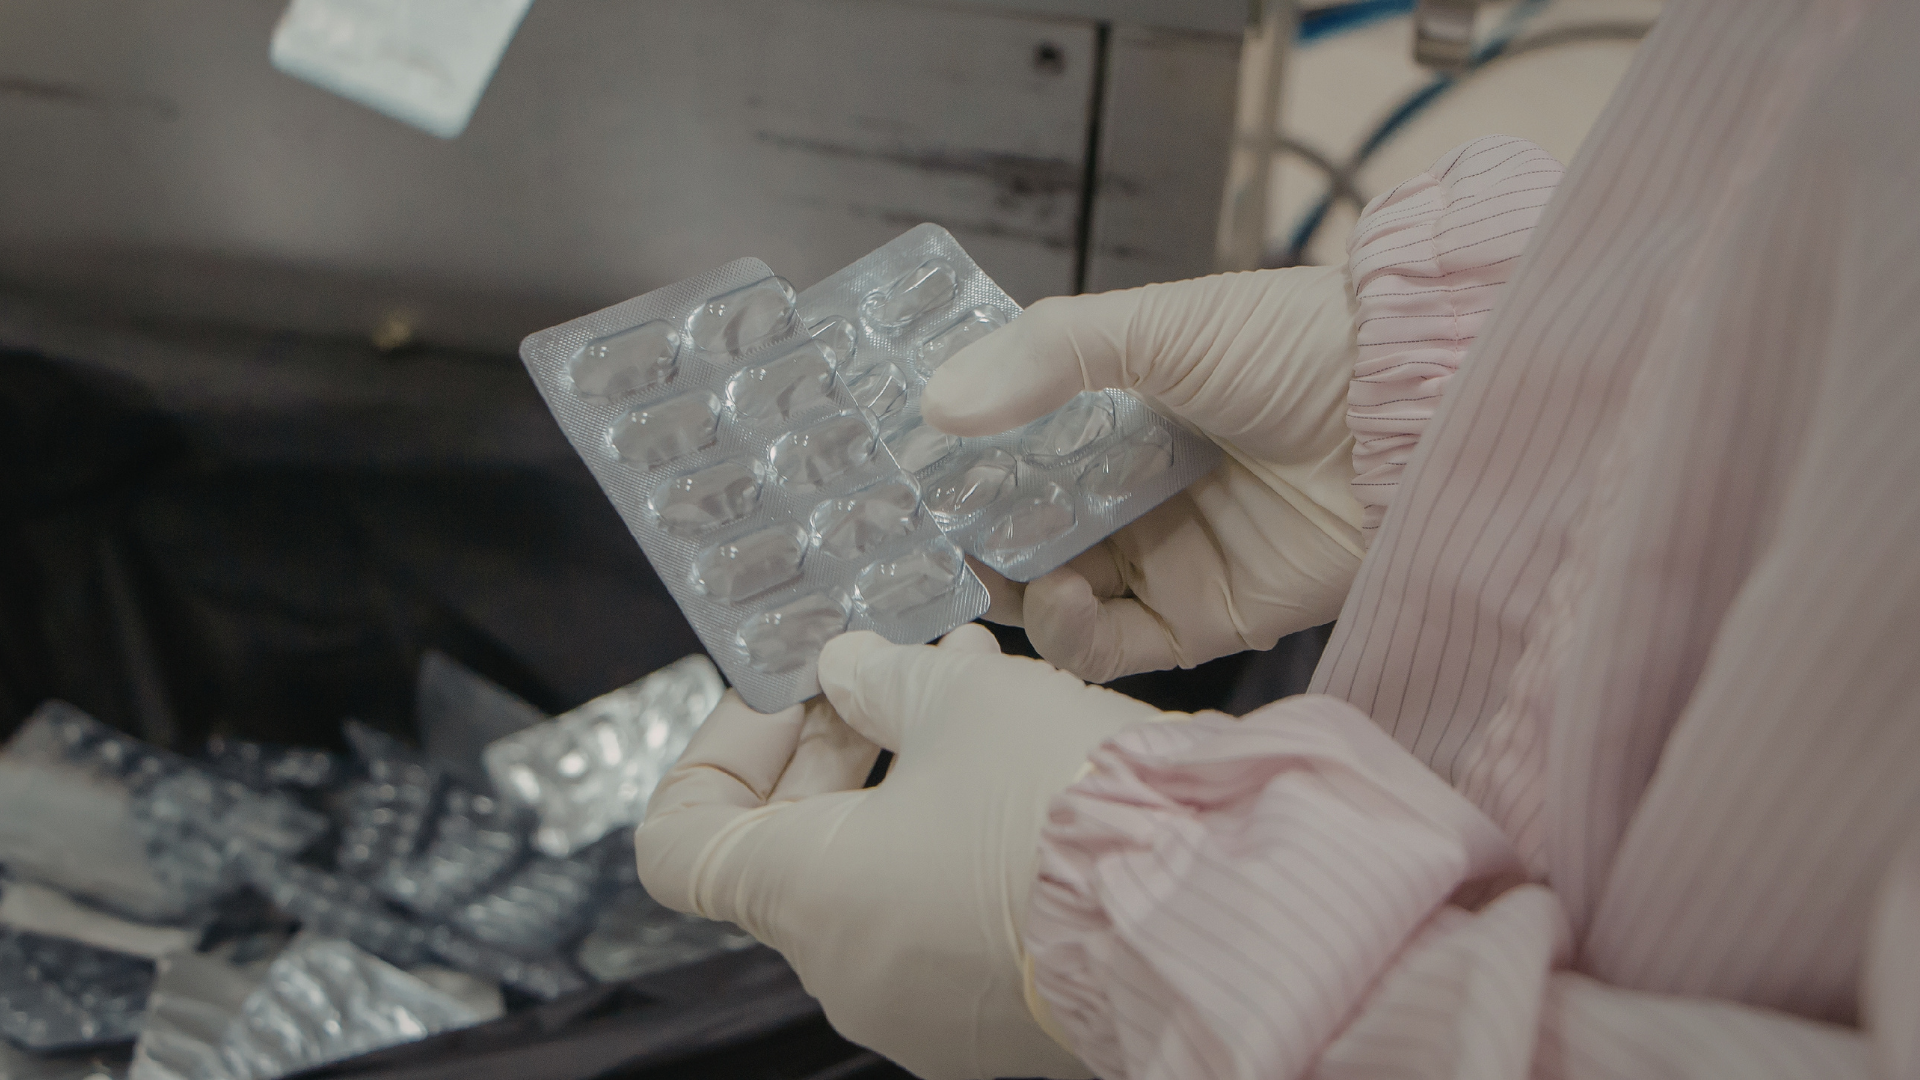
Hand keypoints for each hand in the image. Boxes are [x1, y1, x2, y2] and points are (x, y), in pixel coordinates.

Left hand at [633, 625, 1172, 1078]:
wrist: (1219, 911)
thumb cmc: (1072, 804)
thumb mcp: (966, 703)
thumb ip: (882, 681)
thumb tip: (848, 670)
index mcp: (809, 898)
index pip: (681, 847)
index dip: (720, 750)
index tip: (789, 692)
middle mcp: (852, 975)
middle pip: (789, 852)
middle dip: (837, 742)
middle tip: (893, 669)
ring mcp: (927, 1011)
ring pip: (880, 878)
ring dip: (911, 777)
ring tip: (981, 687)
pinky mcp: (1001, 1020)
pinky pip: (946, 921)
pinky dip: (959, 840)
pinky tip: (1026, 759)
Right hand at [925, 267, 1366, 682]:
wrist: (1417, 412)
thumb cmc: (1293, 347)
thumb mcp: (1157, 326)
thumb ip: (1048, 357)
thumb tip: (937, 403)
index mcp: (1115, 413)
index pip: (1011, 451)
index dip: (954, 468)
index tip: (893, 478)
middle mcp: (1131, 490)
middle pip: (1021, 531)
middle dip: (966, 541)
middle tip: (914, 544)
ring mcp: (1164, 557)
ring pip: (1053, 595)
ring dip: (1009, 589)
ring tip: (991, 568)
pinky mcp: (1202, 619)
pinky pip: (1113, 647)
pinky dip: (1070, 635)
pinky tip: (1057, 599)